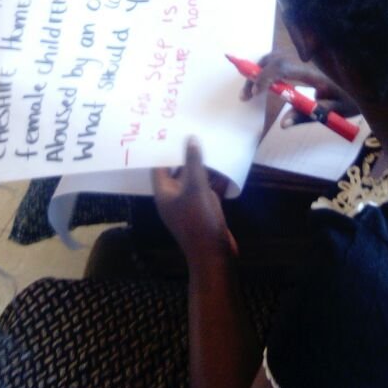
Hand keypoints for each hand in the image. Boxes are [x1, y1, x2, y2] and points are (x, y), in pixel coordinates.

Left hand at [151, 138, 236, 260]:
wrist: (215, 255)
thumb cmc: (199, 221)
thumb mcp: (195, 188)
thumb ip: (193, 163)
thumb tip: (190, 139)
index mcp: (165, 193)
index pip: (160, 167)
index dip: (165, 150)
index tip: (172, 131)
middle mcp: (176, 197)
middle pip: (180, 171)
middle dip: (188, 155)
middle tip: (196, 132)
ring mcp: (192, 204)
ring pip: (197, 179)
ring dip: (206, 166)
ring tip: (214, 143)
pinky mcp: (207, 209)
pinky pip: (210, 188)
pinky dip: (217, 178)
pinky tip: (228, 164)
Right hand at [241, 51, 357, 136]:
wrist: (369, 89)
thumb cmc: (353, 100)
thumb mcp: (334, 111)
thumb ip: (308, 115)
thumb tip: (282, 124)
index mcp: (313, 72)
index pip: (282, 66)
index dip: (265, 77)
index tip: (255, 93)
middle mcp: (305, 63)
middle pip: (273, 59)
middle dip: (255, 74)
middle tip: (245, 96)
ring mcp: (303, 63)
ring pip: (274, 59)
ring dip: (258, 72)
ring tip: (248, 93)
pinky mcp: (302, 66)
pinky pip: (279, 63)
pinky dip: (265, 71)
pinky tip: (259, 85)